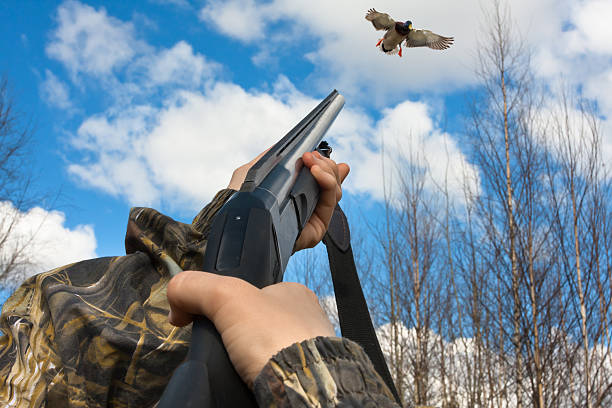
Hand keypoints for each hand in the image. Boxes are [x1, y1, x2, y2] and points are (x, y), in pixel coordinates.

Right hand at [167, 271, 334, 386]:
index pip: (252, 291)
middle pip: (254, 324)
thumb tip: (175, 295)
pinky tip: (242, 379)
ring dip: (241, 359)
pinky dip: (252, 378)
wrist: (302, 387)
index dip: (226, 301)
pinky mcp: (298, 378)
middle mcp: (303, 321)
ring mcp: (303, 352)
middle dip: (234, 335)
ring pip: (259, 351)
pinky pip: (267, 374)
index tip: (209, 316)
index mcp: (294, 294)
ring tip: (229, 366)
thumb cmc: (276, 336)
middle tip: (220, 345)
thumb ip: (197, 286)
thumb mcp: (228, 297)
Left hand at [227, 149, 349, 251]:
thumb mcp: (257, 170)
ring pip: (334, 190)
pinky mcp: (318, 228)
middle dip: (326, 163)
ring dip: (327, 169)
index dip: (325, 164)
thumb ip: (276, 158)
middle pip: (331, 182)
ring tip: (311, 160)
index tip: (316, 151)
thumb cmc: (240, 198)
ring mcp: (314, 218)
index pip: (320, 178)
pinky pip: (330, 202)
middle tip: (311, 155)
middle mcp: (307, 207)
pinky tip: (316, 171)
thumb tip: (293, 146)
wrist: (236, 219)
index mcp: (295, 195)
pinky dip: (328, 182)